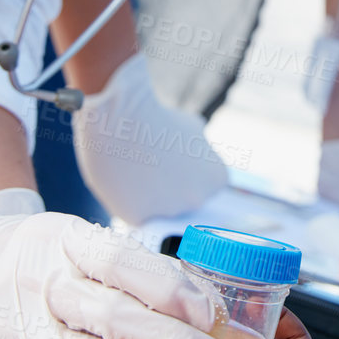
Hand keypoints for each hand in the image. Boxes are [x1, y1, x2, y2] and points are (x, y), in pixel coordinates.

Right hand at [0, 187, 229, 338]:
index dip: (167, 288)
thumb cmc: (44, 259)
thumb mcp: (79, 241)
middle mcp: (44, 288)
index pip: (119, 262)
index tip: (208, 312)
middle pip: (110, 318)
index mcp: (66, 242)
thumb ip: (136, 274)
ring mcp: (28, 335)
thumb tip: (209, 312)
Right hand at [72, 53, 227, 226]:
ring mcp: (169, 212)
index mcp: (217, 178)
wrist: (123, 120)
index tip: (174, 162)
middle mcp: (198, 200)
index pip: (207, 185)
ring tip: (134, 170)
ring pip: (159, 210)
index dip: (189, 173)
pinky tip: (121, 181)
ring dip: (150, 196)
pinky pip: (136, 214)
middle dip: (171, 186)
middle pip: (184, 200)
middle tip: (151, 165)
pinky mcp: (140, 218)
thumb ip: (200, 145)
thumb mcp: (192, 127)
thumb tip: (199, 145)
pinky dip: (129, 202)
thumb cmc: (157, 119)